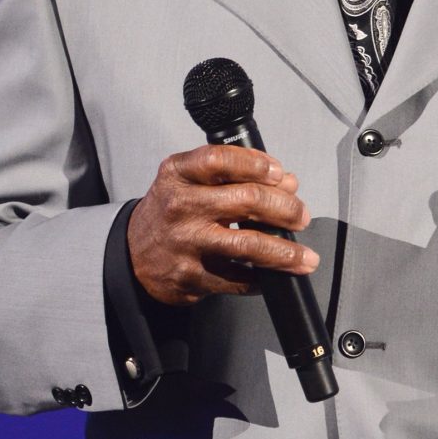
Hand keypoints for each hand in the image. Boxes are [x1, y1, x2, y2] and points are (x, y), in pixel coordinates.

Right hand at [127, 144, 318, 304]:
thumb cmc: (171, 213)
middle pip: (247, 200)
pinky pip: (239, 279)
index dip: (258, 164)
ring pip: (248, 244)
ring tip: (305, 257)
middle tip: (302, 216)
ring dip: (285, 252)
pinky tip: (276, 276)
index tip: (282, 175)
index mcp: (178, 174)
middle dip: (286, 208)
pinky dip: (263, 278)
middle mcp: (180, 206)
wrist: (131, 256)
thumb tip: (287, 182)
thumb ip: (237, 176)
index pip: (221, 159)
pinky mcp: (191, 277)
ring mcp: (186, 243)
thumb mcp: (191, 183)